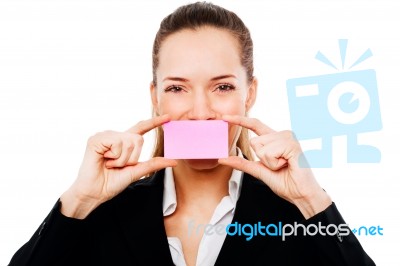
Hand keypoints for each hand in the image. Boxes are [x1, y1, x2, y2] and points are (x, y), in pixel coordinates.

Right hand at [61, 114, 176, 218]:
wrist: (95, 193)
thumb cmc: (112, 183)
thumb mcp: (137, 172)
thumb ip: (153, 164)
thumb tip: (174, 161)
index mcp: (124, 143)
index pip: (141, 128)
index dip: (154, 123)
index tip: (168, 118)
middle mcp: (115, 136)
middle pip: (138, 139)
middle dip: (132, 158)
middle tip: (116, 166)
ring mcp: (105, 136)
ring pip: (128, 141)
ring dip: (122, 159)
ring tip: (109, 164)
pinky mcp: (96, 139)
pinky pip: (116, 142)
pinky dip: (114, 156)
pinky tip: (104, 160)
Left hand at [218, 115, 331, 218]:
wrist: (300, 194)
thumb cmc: (284, 182)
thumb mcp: (258, 170)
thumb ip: (241, 163)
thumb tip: (222, 158)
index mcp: (274, 139)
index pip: (255, 125)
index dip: (240, 120)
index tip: (224, 118)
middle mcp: (282, 135)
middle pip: (254, 141)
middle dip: (261, 159)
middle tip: (278, 166)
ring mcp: (288, 138)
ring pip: (261, 147)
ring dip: (269, 163)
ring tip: (284, 166)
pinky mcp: (293, 145)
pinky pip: (270, 153)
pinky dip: (275, 164)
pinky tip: (288, 165)